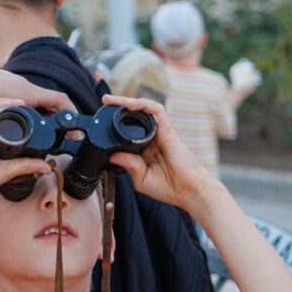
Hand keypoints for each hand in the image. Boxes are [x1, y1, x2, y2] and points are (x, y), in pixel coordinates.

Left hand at [103, 94, 213, 210]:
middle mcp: (152, 138)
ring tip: (112, 100)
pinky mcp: (168, 130)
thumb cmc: (169, 187)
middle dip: (119, 106)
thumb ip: (129, 166)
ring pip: (144, 109)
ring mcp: (160, 133)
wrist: (189, 192)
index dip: (116, 123)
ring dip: (128, 101)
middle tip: (105, 100)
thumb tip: (113, 155)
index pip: (128, 129)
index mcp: (144, 149)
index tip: (101, 121)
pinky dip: (144, 105)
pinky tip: (131, 105)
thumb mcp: (141, 179)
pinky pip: (157, 111)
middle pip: (135, 116)